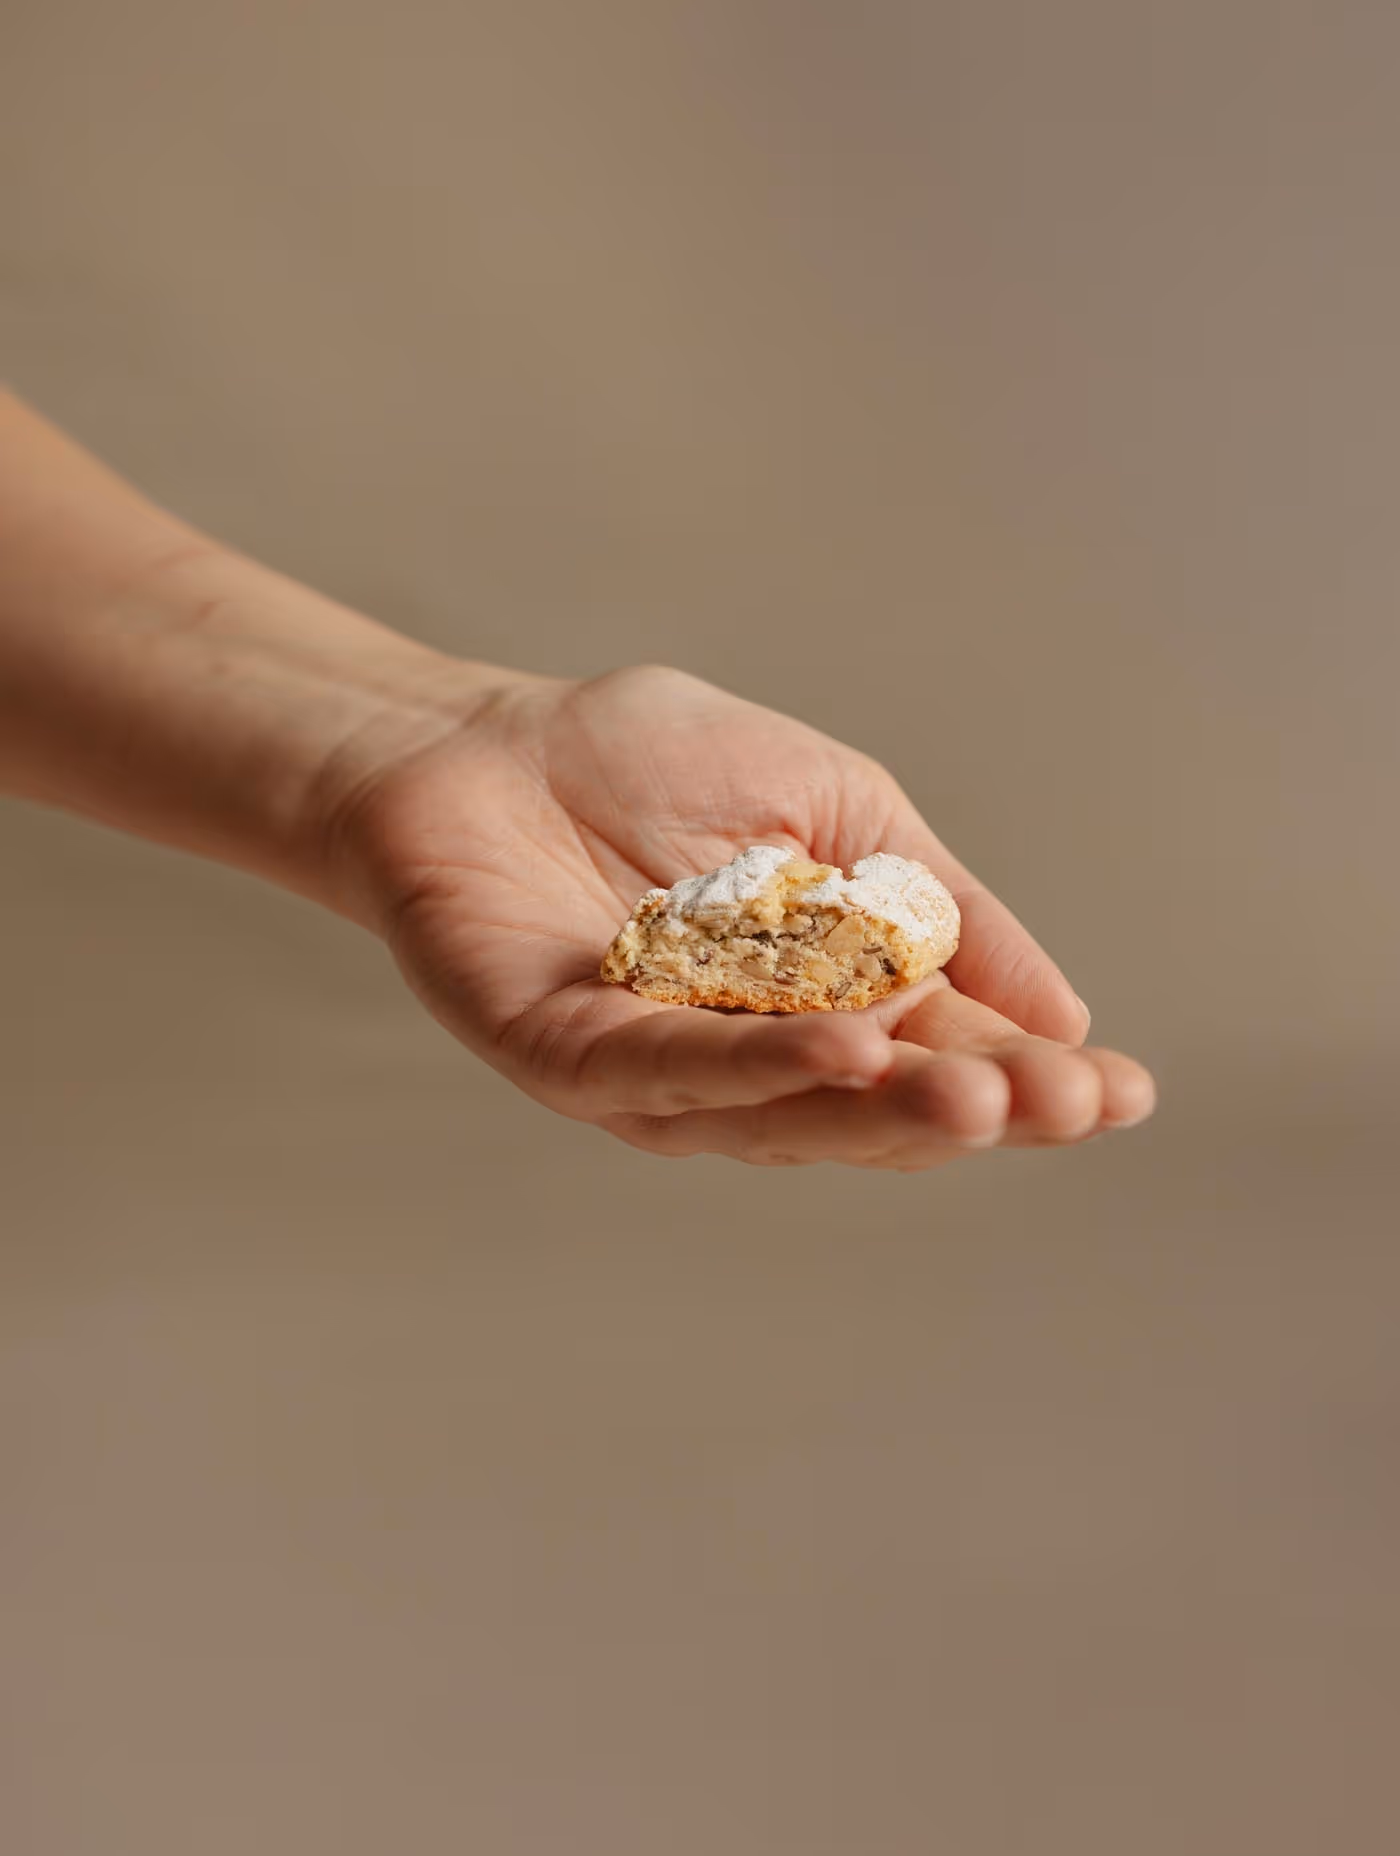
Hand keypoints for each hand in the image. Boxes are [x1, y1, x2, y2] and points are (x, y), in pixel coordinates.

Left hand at [334, 664, 1155, 1168]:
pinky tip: (849, 1047)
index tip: (1124, 1089)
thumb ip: (941, 906)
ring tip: (978, 1092)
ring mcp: (656, 1074)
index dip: (1034, 1084)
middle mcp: (751, 1063)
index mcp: (825, 1007)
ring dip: (883, 1109)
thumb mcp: (841, 810)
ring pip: (783, 1118)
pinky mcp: (565, 1057)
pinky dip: (760, 1067)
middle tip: (1062, 1103)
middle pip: (876, 1114)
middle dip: (977, 1111)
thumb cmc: (651, 764)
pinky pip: (670, 1074)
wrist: (485, 738)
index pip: (944, 1062)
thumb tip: (1066, 1018)